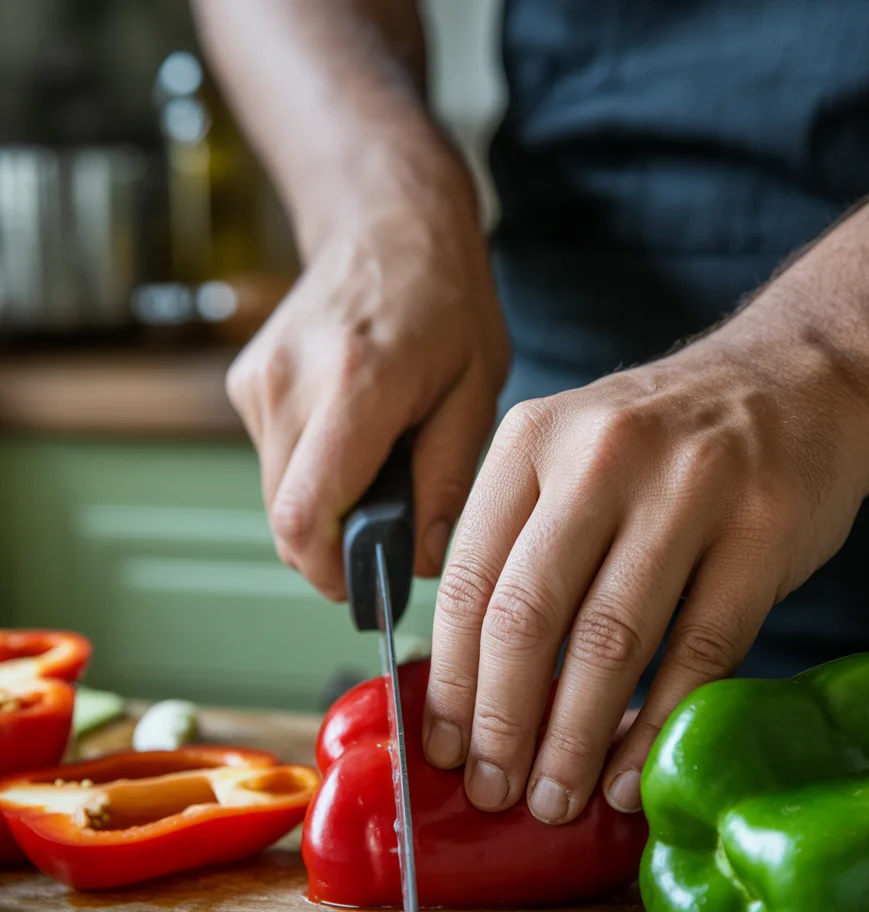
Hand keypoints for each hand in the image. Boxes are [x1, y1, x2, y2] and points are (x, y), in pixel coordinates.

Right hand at [226, 172, 508, 597]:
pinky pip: (273, 461)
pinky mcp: (247, 382)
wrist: (387, 223)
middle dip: (332, 547)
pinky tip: (350, 437)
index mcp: (356, 384)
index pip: (306, 516)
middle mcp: (291, 383)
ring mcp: (260, 380)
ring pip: (276, 495)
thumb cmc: (445, 302)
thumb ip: (446, 482)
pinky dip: (310, 472)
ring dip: (324, 508)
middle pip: (285, 518)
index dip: (329, 572)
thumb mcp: (476, 392)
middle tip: (386, 530)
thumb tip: (416, 562)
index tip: (364, 586)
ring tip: (376, 469)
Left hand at [422, 326, 868, 818]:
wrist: (793, 379)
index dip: (451, 679)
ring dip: (575, 741)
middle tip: (491, 790)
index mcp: (532, 439)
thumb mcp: (568, 453)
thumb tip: (470, 680)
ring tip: (554, 799)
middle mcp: (601, 455)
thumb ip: (516, 542)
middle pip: (528, 616)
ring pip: (611, 643)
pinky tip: (630, 773)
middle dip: (502, 723)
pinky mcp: (762, 529)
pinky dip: (657, 726)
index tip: (444, 747)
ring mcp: (689, 489)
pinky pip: (699, 652)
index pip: (467, 579)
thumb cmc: (662, 440)